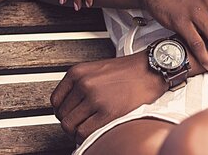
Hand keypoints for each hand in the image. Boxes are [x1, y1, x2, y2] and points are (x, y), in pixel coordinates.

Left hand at [50, 51, 166, 142]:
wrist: (152, 70)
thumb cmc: (129, 71)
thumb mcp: (96, 70)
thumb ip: (80, 85)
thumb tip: (69, 107)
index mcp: (78, 72)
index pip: (55, 101)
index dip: (63, 112)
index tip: (71, 115)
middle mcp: (84, 84)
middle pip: (62, 116)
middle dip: (71, 123)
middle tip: (82, 124)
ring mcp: (95, 98)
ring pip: (71, 126)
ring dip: (78, 132)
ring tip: (89, 129)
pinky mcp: (108, 112)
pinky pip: (85, 133)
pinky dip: (87, 137)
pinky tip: (97, 132)